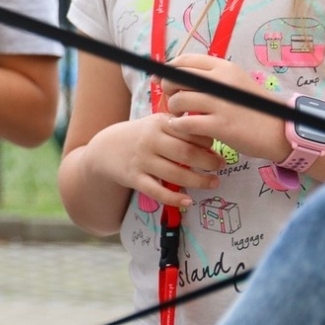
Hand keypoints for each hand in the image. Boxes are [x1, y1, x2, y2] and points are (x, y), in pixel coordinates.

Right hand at [87, 111, 225, 209]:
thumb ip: (179, 129)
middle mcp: (149, 140)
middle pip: (186, 153)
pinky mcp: (134, 178)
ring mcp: (141, 160)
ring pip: (176, 175)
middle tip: (219, 166)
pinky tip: (187, 201)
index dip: (208, 142)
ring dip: (199, 181)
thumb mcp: (156, 124)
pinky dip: (174, 198)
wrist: (105, 149)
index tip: (215, 148)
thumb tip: (212, 141)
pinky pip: (157, 191)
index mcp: (158, 123)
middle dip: (209, 162)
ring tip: (213, 182)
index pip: (190, 132)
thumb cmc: (139, 136)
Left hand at [163, 53, 292, 164]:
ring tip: (181, 115)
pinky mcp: (221, 125)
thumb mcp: (234, 84)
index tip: (161, 80)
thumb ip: (207, 78)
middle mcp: (222, 82)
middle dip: (168, 89)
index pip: (184, 60)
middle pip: (177, 78)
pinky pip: (185, 122)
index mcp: (224, 68)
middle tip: (174, 100)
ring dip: (173, 109)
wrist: (280, 132)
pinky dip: (178, 125)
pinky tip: (183, 127)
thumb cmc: (253, 108)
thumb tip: (169, 74)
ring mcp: (221, 104)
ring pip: (179, 100)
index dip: (168, 70)